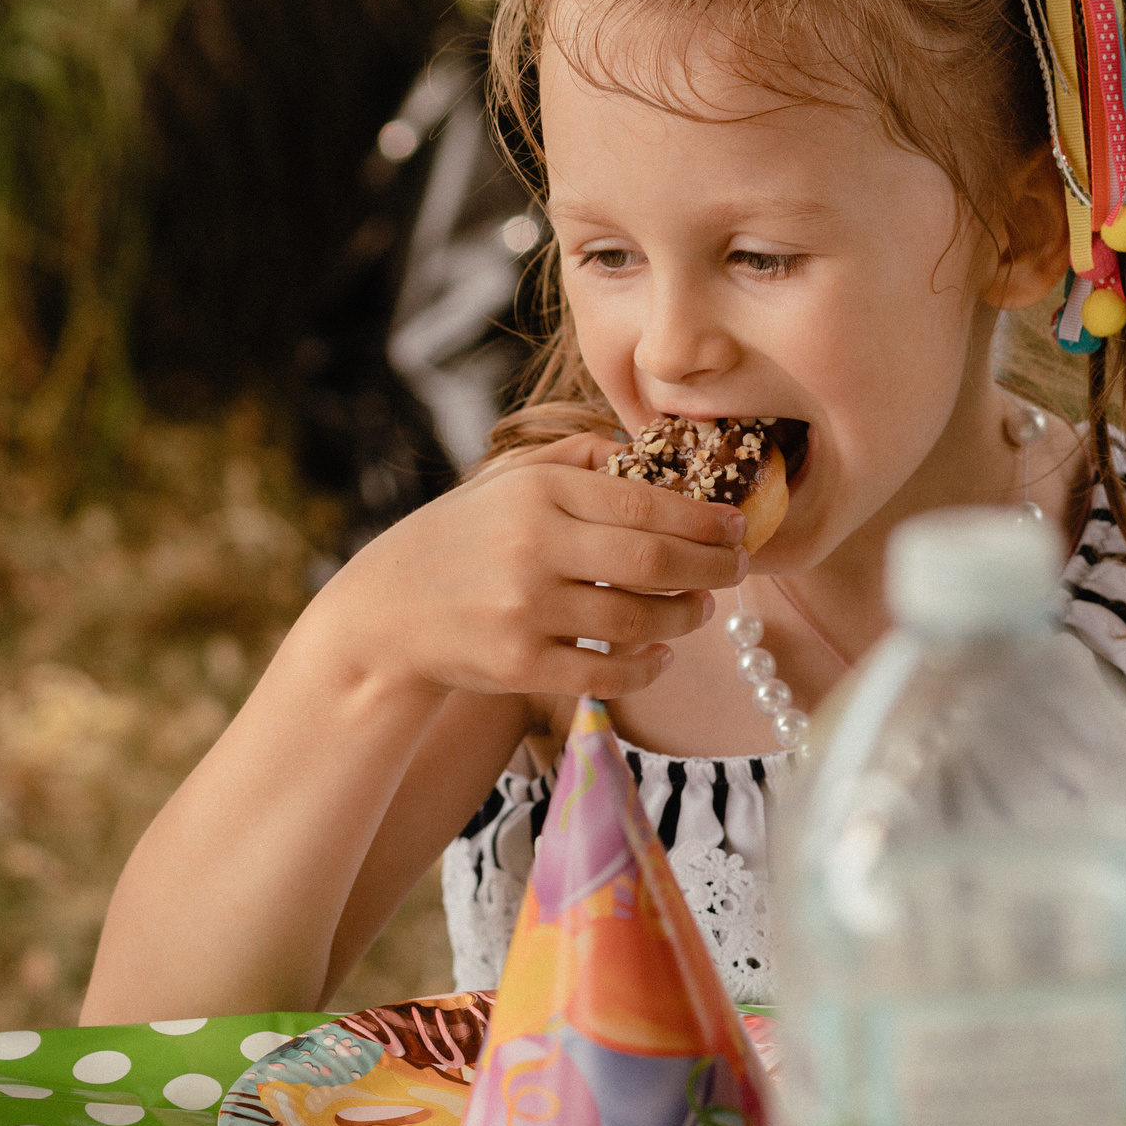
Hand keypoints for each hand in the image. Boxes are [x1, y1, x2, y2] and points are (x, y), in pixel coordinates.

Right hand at [304, 433, 741, 700]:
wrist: (386, 612)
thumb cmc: (459, 539)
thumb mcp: (507, 481)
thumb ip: (575, 459)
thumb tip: (648, 452)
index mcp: (538, 492)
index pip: (646, 501)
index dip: (704, 519)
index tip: (739, 526)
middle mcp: (534, 547)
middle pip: (655, 561)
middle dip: (713, 568)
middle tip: (738, 570)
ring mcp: (526, 610)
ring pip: (638, 619)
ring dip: (685, 618)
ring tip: (700, 610)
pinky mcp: (519, 665)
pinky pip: (607, 673)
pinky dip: (646, 666)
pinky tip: (661, 654)